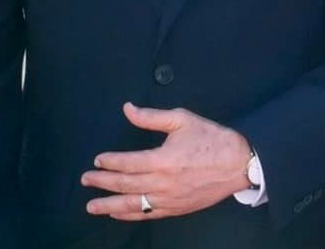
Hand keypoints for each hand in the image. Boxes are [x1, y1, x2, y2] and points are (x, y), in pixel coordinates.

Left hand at [82, 102, 252, 219]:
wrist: (239, 164)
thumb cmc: (212, 139)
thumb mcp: (182, 120)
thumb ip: (151, 117)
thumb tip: (127, 109)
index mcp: (162, 160)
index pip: (127, 163)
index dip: (110, 161)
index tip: (98, 160)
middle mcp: (161, 183)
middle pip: (124, 185)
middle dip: (102, 182)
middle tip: (85, 180)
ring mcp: (168, 199)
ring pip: (132, 204)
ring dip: (108, 205)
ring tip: (91, 206)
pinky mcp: (176, 208)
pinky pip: (147, 215)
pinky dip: (129, 215)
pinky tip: (117, 213)